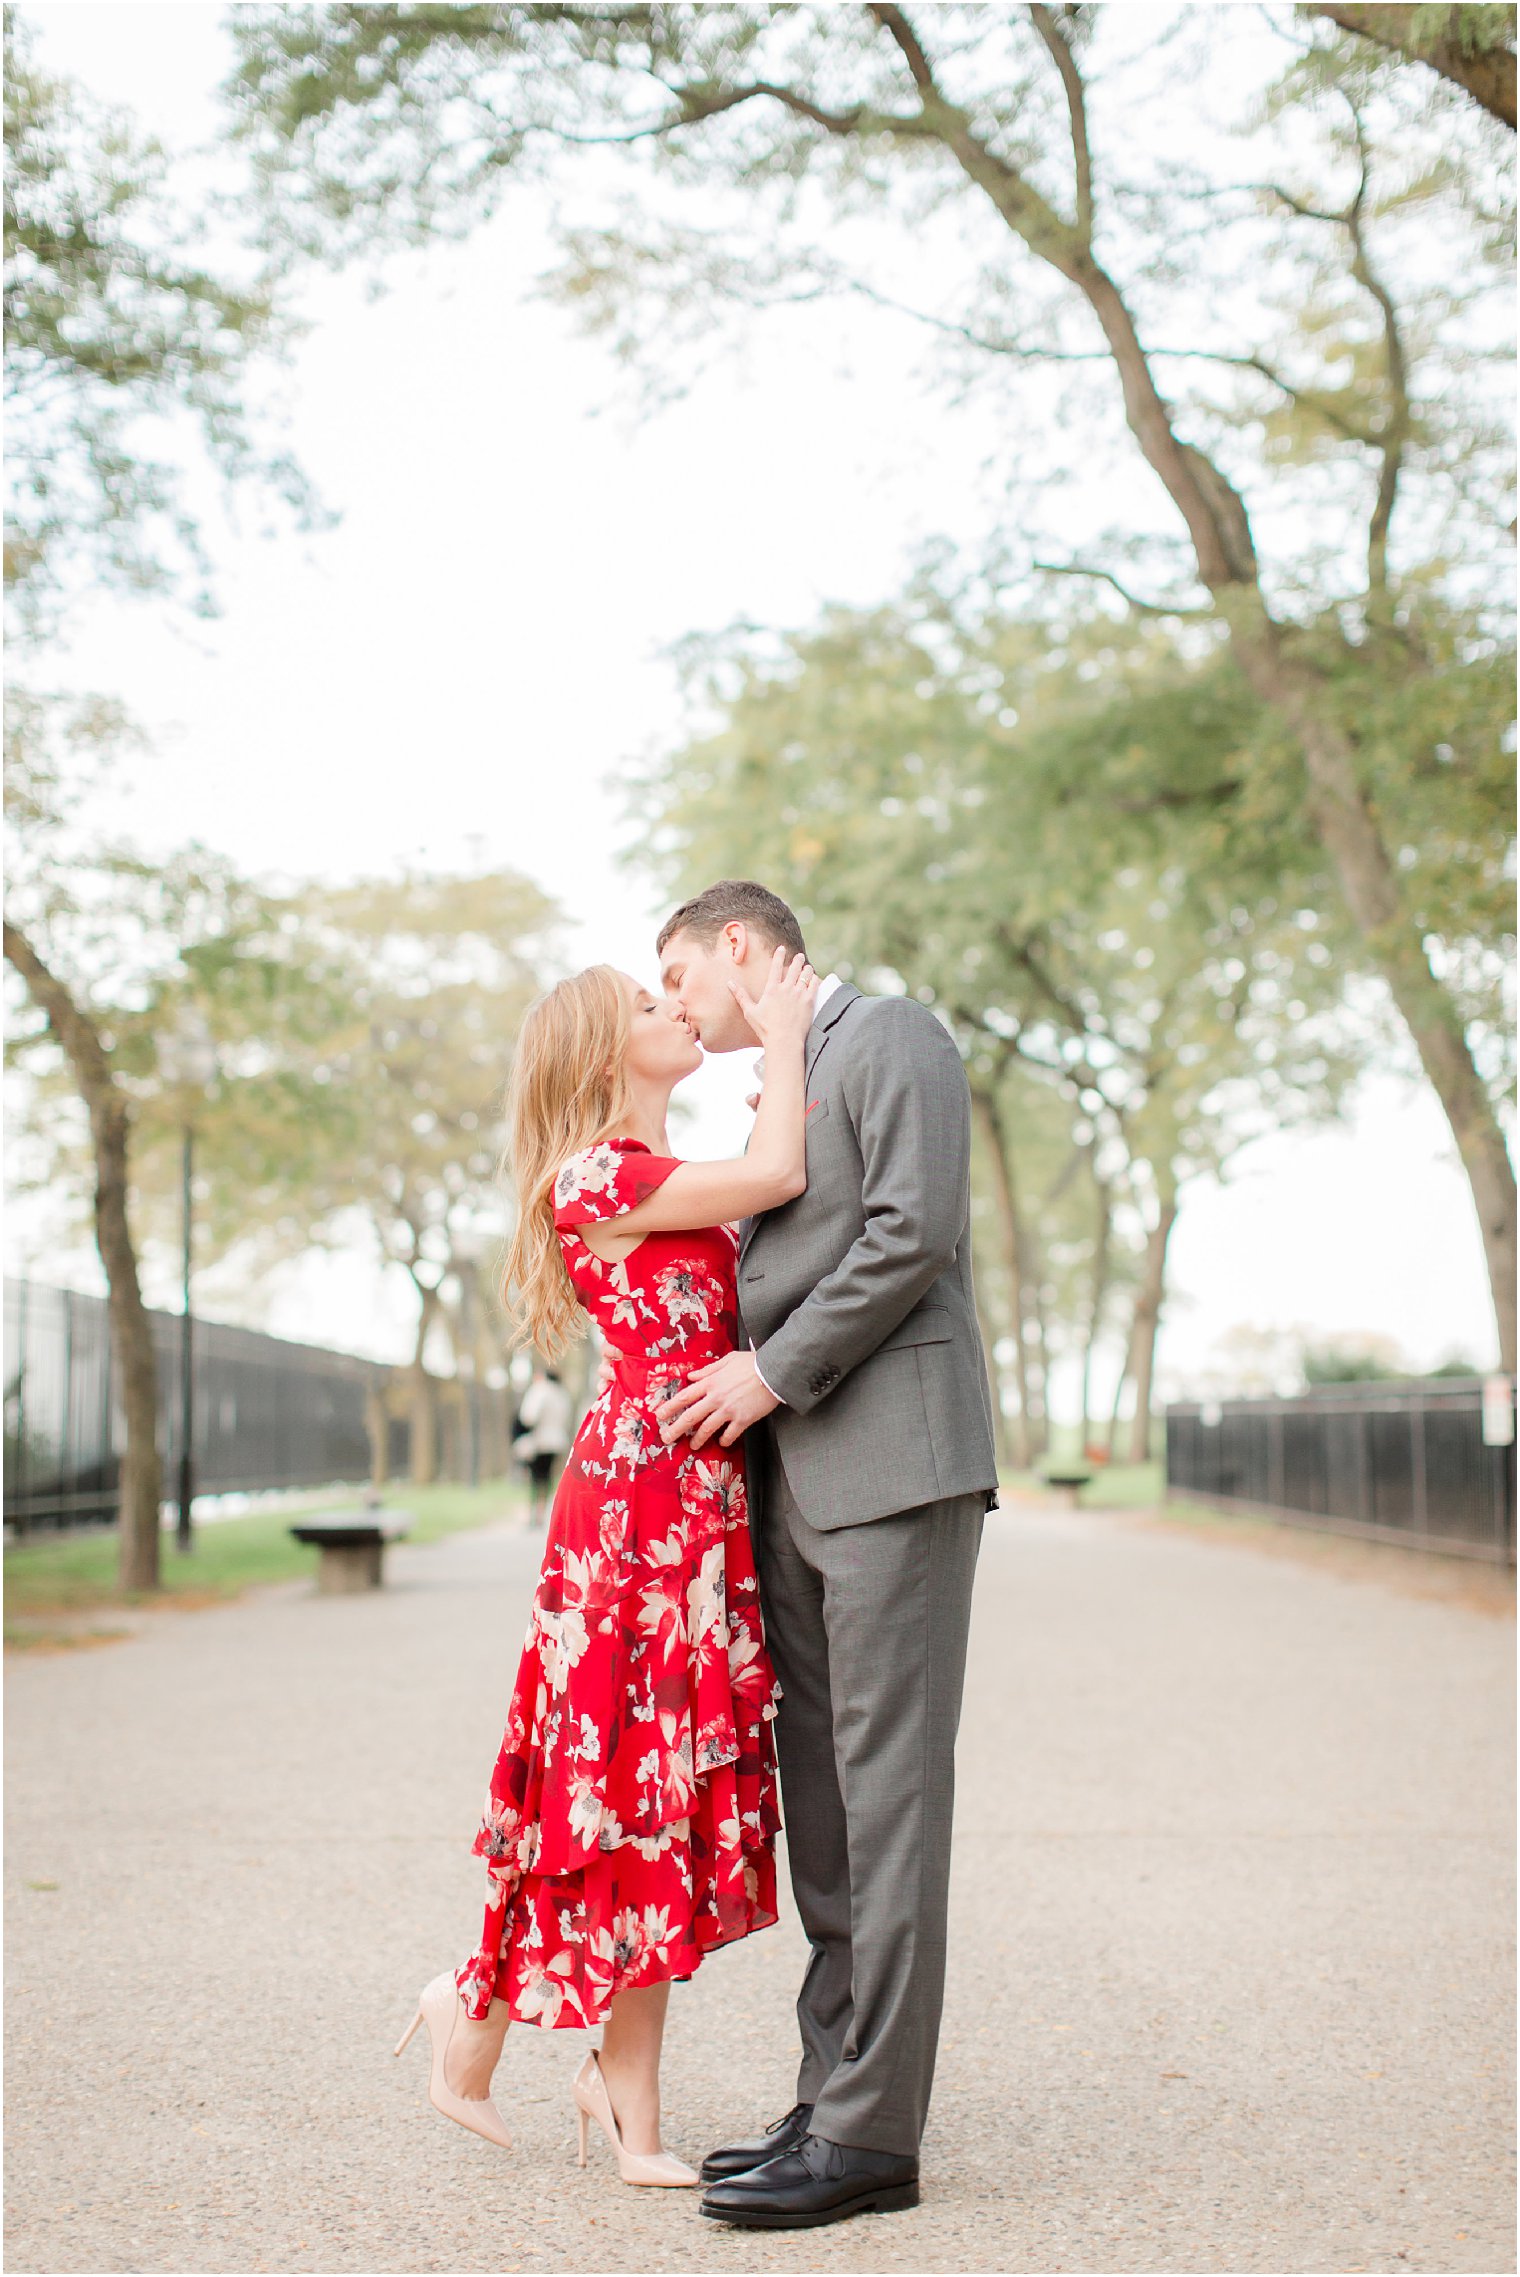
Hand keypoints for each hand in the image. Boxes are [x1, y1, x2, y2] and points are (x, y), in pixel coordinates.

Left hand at [656, 1351, 779, 1449]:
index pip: (684, 1397)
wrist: (774, 1372)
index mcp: (711, 1382)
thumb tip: (691, 1376)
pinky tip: (722, 1443)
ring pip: (707, 1429)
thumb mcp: (728, 1360)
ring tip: (693, 1445)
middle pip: (690, 1416)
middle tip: (666, 1438)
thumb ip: (708, 1369)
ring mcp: (729, 1410)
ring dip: (698, 1439)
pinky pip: (730, 1434)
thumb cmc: (752, 1363)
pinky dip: (724, 1440)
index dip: (669, 1407)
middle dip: (675, 1429)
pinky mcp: (743, 1419)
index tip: (659, 1415)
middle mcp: (716, 1398)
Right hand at [729, 946, 817, 1048]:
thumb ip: (740, 995)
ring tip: (808, 967)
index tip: (782, 948)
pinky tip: (815, 979)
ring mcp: (799, 994)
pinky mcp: (809, 1001)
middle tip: (800, 956)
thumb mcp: (750, 1012)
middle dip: (797, 960)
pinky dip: (815, 980)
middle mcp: (786, 988)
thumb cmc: (765, 1028)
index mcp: (772, 989)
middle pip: (794, 968)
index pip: (776, 967)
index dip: (779, 955)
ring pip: (806, 974)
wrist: (783, 1040)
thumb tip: (729, 983)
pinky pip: (814, 985)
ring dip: (807, 969)